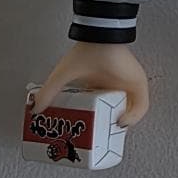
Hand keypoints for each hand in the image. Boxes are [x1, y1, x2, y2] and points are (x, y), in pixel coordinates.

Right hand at [31, 43, 149, 126]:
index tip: (85, 135)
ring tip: (108, 132)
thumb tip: (35, 109)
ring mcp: (127, 88)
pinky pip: (141, 106)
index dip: (94, 124)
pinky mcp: (138, 86)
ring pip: (128, 112)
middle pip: (113, 114)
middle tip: (96, 138)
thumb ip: (48, 92)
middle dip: (105, 128)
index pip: (98, 111)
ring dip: (119, 125)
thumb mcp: (62, 77)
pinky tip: (121, 120)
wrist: (102, 40)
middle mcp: (113, 88)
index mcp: (97, 87)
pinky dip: (134, 117)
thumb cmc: (86, 51)